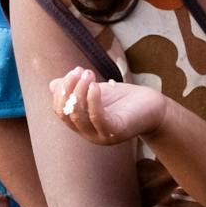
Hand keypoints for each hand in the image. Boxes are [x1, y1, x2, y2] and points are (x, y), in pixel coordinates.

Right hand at [47, 68, 164, 147]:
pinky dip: (93, 101)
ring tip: (88, 73)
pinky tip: (95, 85)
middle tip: (81, 70)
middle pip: (66, 114)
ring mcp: (101, 136)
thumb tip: (53, 84)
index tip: (75, 70)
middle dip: (69, 89)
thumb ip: (75, 89)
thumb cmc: (124, 99)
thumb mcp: (95, 91)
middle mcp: (89, 134)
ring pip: (79, 117)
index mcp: (81, 125)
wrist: (153, 106)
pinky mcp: (116, 133)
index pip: (60, 111)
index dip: (62, 90)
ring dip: (80, 91)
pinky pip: (98, 118)